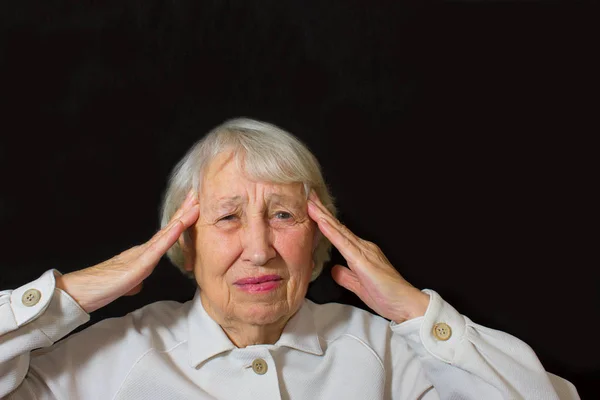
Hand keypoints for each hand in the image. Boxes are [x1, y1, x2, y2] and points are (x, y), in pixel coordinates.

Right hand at [56, 191, 199, 312]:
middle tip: (197, 193)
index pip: (167, 234)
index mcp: (143, 254)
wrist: (81, 292)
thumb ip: (134, 281)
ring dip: (182, 218)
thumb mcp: (125, 284)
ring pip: (166, 233)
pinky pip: (157, 249)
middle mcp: (144, 250)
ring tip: (195, 204)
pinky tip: (179, 225)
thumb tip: (138, 284)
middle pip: (169, 227)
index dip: (180, 220)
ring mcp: (141, 255)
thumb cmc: (101, 287)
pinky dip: (170, 236)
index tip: (193, 206)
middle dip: (185, 210)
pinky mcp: (138, 265)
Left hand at [307, 191, 428, 322]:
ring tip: (311, 203)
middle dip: (321, 212)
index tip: (312, 208)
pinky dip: (331, 232)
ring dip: (323, 217)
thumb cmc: (386, 296)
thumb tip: (334, 269)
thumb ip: (346, 276)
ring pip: (339, 231)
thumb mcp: (358, 286)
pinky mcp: (363, 260)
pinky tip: (322, 223)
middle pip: (337, 227)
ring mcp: (364, 251)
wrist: (406, 304)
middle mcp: (363, 247)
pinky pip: (343, 243)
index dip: (325, 221)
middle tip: (308, 196)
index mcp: (361, 253)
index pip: (339, 234)